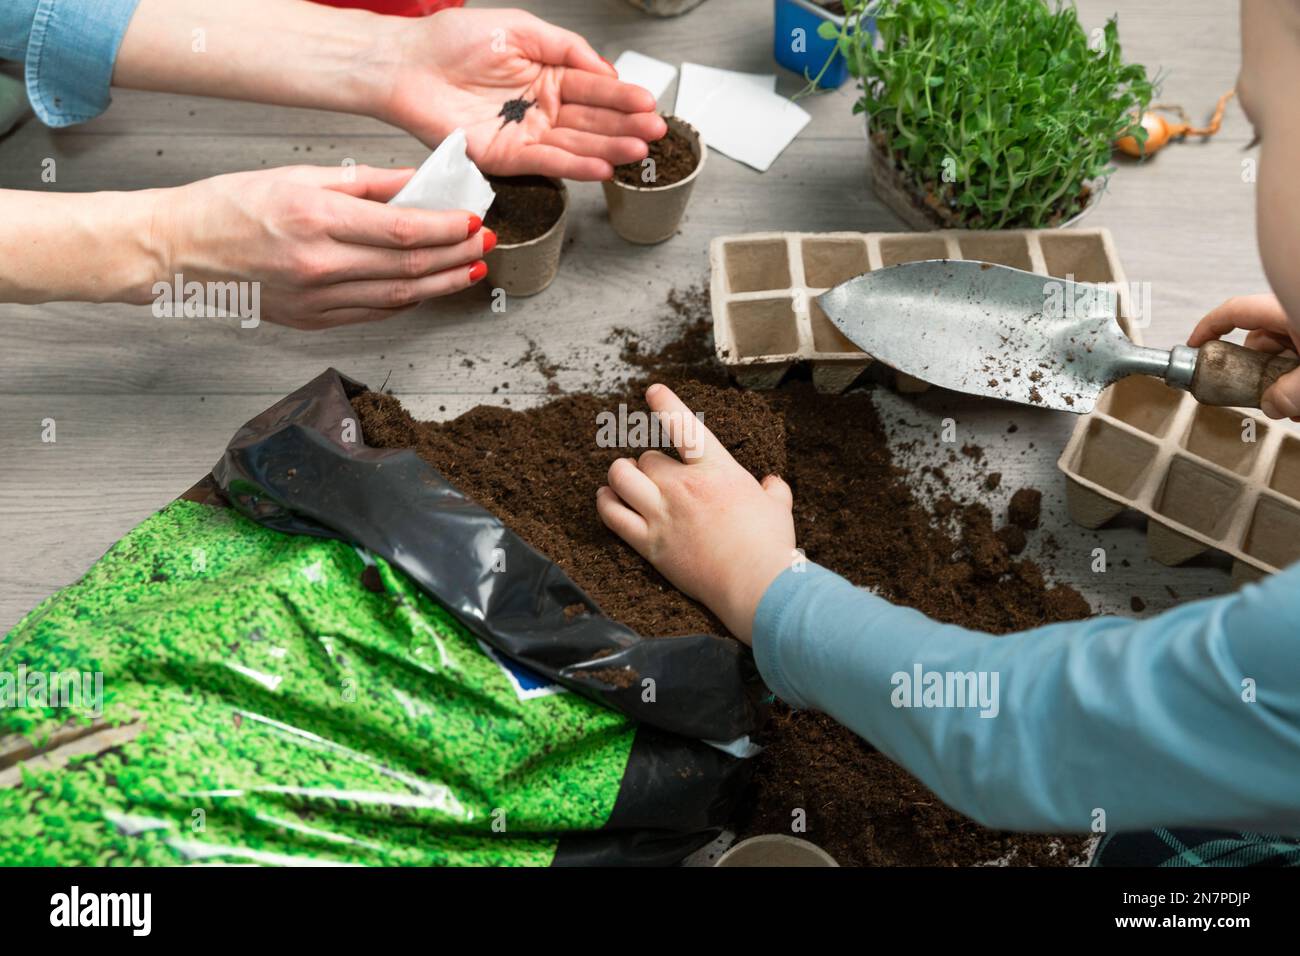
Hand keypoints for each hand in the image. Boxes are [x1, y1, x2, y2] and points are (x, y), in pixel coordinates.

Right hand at [155, 165, 490, 329]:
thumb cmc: (231, 205)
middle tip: (485, 245)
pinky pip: (373, 314)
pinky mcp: (310, 321)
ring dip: (441, 284)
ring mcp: (315, 299)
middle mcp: (318, 264)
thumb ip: (364, 182)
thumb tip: (416, 182)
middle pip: (408, 267)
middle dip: (456, 256)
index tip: (473, 220)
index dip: (447, 229)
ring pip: (397, 297)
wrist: (179, 249)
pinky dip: (406, 301)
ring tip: (469, 270)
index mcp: (315, 219)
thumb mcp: (298, 176)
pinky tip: (427, 288)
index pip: (403, 230)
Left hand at [379, 8, 666, 179]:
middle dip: (625, 127)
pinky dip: (574, 166)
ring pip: (575, 144)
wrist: (408, 63)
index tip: (649, 105)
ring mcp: (526, 134)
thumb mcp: (522, 28)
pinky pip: (546, 163)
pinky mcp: (505, 157)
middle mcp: (541, 109)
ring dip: (608, 149)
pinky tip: (602, 168)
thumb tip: (605, 69)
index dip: (623, 97)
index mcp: (548, 76)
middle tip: (655, 133)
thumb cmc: (453, 40)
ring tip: (637, 152)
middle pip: (592, 120)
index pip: (595, 89)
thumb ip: (567, 47)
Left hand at [595, 385, 797, 644]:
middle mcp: (684, 486)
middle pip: (646, 457)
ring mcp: (663, 514)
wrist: (754, 584)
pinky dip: (605, 503)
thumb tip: (772, 483)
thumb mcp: (779, 508)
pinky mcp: (650, 543)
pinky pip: (613, 515)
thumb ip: (774, 490)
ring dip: (620, 475)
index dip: (665, 404)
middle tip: (655, 475)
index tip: (652, 391)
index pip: (684, 426)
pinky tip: (606, 499)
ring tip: (623, 479)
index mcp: (716, 470)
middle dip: (648, 463)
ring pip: (621, 477)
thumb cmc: (770, 545)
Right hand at [1188, 294, 1299, 419]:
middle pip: (1259, 340)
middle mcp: (1294, 312)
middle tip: (1259, 393)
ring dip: (1281, 377)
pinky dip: (1296, 374)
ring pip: (1282, 350)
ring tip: (1294, 401)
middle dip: (1255, 371)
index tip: (1195, 346)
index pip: (1234, 312)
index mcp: (1286, 309)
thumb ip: (1288, 393)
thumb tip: (1273, 405)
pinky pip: (1299, 351)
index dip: (1208, 328)